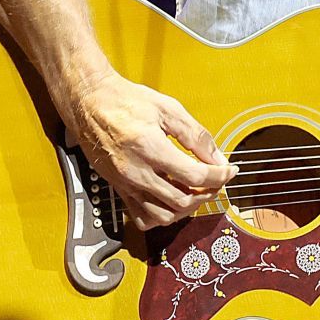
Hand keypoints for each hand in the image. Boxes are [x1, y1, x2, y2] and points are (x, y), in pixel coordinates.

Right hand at [66, 71, 236, 230]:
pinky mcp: (118, 189)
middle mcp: (136, 171)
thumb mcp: (168, 108)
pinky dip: (161, 216)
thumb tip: (217, 157)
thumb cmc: (126, 101)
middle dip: (207, 194)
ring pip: (163, 216)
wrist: (90, 103)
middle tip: (216, 181)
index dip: (219, 176)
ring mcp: (125, 184)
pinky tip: (171, 201)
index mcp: (150, 147)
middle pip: (182, 201)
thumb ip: (196, 135)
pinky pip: (142, 218)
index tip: (229, 171)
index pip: (195, 176)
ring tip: (197, 192)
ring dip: (187, 209)